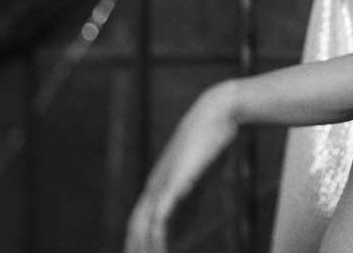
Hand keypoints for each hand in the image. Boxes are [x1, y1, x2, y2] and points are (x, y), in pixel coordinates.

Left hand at [124, 81, 238, 252]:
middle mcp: (154, 186)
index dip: (135, 242)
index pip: (138, 222)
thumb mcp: (198, 178)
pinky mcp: (174, 182)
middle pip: (135, 227)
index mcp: (158, 185)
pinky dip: (157, 237)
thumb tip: (183, 224)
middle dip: (135, 248)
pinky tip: (162, 249)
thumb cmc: (212, 143)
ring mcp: (162, 183)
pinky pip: (159, 217)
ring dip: (145, 248)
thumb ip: (189, 202)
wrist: (218, 113)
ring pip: (142, 225)